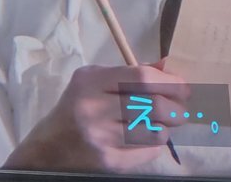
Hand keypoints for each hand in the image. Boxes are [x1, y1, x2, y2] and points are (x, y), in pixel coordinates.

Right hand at [3, 63, 188, 171]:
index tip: (183, 88)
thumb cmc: (77, 107)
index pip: (142, 78)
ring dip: (166, 128)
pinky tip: (145, 140)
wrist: (47, 150)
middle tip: (180, 110)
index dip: (170, 83)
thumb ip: (131, 72)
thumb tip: (168, 66)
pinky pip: (149, 152)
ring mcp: (101, 139)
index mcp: (91, 83)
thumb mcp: (95, 81)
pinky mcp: (108, 163)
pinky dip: (154, 145)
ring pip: (157, 132)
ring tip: (160, 125)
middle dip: (177, 108)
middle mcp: (94, 110)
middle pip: (156, 106)